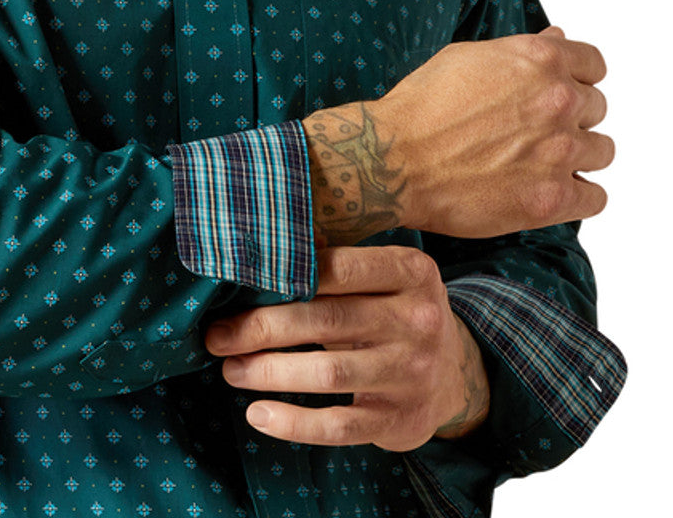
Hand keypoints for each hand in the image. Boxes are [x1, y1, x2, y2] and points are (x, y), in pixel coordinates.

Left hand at [206, 246, 488, 450]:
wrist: (455, 376)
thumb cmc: (396, 311)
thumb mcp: (384, 276)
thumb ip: (337, 262)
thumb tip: (263, 248)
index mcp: (411, 272)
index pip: (340, 267)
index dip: (286, 275)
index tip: (238, 283)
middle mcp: (418, 320)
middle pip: (325, 320)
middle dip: (262, 328)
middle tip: (218, 335)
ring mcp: (411, 372)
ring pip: (327, 373)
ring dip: (269, 372)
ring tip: (230, 369)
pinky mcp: (400, 419)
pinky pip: (339, 424)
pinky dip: (294, 422)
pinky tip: (258, 413)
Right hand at [303, 27, 613, 242]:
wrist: (395, 159)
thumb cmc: (422, 107)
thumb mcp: (468, 57)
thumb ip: (522, 51)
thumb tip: (558, 38)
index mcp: (540, 60)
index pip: (593, 65)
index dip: (577, 79)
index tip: (562, 93)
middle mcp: (559, 100)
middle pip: (597, 108)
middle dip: (571, 118)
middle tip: (534, 131)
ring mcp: (561, 150)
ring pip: (602, 151)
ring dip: (576, 156)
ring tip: (539, 162)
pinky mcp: (554, 198)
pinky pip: (595, 198)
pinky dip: (577, 195)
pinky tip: (548, 190)